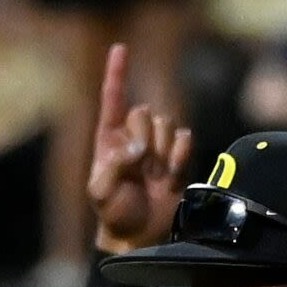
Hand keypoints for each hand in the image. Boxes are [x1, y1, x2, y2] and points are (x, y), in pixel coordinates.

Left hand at [86, 44, 192, 255]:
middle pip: (145, 112)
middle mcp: (133, 138)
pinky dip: (180, 156)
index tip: (120, 48)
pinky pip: (186, 138)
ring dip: (162, 151)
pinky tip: (170, 175)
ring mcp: (156, 147)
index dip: (116, 74)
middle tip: (140, 166)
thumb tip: (137, 146)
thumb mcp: (100, 192)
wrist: (140, 238)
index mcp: (109, 141)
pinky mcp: (176, 157)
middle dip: (144, 137)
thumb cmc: (114, 215)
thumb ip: (114, 165)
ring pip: (168, 123)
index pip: (112, 101)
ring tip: (153, 176)